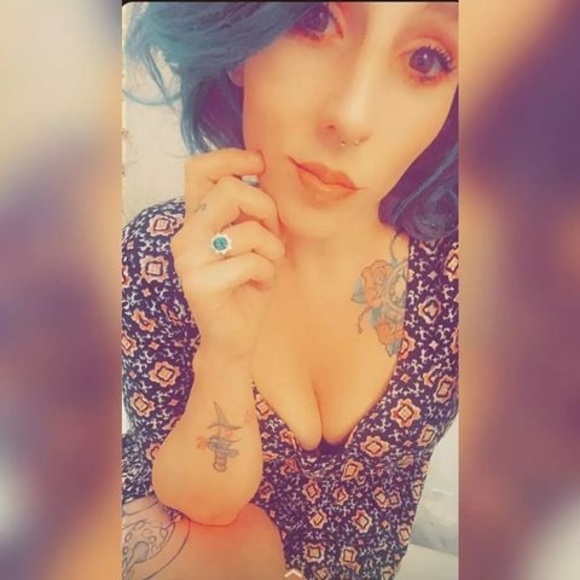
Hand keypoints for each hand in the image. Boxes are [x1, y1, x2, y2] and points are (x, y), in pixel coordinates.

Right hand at [170, 148, 283, 359]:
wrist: (234, 338)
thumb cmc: (247, 286)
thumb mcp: (253, 240)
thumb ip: (251, 210)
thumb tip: (265, 171)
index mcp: (196, 220)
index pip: (199, 168)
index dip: (232, 157)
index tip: (260, 164)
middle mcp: (185, 235)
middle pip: (229, 189)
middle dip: (264, 206)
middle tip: (273, 230)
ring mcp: (189, 260)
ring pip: (247, 230)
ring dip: (272, 247)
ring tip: (269, 264)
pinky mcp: (200, 284)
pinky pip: (251, 262)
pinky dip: (268, 272)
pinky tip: (262, 285)